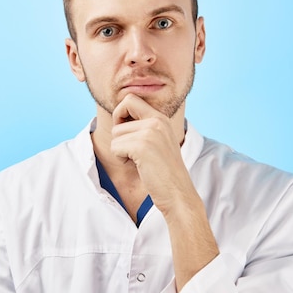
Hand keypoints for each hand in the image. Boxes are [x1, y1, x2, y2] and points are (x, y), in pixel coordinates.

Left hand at [112, 93, 218, 291]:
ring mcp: (150, 132)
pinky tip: (138, 166)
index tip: (125, 129)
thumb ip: (143, 127)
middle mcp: (157, 121)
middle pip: (118, 117)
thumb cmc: (163, 172)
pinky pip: (115, 147)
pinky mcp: (142, 146)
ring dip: (121, 150)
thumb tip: (117, 118)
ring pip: (115, 134)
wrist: (178, 194)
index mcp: (161, 118)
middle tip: (133, 150)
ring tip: (140, 161)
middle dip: (119, 136)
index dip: (120, 112)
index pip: (130, 99)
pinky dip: (121, 159)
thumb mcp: (157, 142)